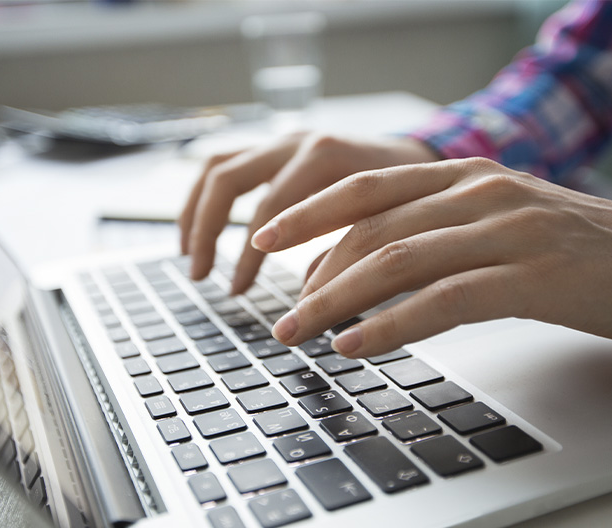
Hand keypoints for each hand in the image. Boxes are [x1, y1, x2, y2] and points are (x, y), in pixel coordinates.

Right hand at [178, 132, 436, 293]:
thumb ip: (346, 253)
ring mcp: (283, 141)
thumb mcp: (386, 224)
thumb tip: (307, 303)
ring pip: (218, 167)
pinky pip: (227, 165)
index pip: (268, 208)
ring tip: (190, 255)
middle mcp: (296, 142)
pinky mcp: (276, 148)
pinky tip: (202, 231)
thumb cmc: (410, 198)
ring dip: (196, 212)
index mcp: (324, 157)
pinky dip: (207, 199)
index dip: (248, 255)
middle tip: (200, 276)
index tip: (238, 291)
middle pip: (228, 179)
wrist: (421, 158)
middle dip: (207, 230)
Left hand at [251, 158, 611, 357]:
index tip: (266, 240)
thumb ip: (440, 232)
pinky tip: (356, 345)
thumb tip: (369, 269)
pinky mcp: (531, 276)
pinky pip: (442, 299)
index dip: (309, 213)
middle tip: (279, 315)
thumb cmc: (577, 249)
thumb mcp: (500, 222)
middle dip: (312, 273)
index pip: (367, 185)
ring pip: (397, 260)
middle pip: (371, 226)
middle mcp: (480, 191)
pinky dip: (390, 324)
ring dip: (336, 301)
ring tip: (300, 334)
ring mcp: (506, 229)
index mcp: (466, 173)